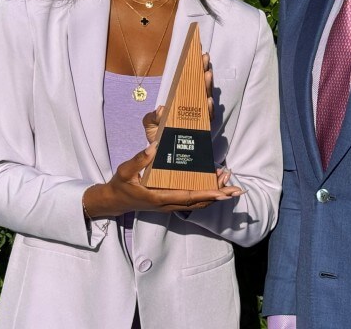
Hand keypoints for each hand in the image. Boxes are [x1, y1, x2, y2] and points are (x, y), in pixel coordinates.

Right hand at [83, 142, 241, 217]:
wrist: (114, 201)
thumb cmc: (121, 185)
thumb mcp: (126, 171)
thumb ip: (139, 159)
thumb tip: (155, 146)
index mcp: (159, 197)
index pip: (188, 197)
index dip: (207, 194)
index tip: (223, 192)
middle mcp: (168, 203)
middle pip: (198, 202)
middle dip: (218, 196)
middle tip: (237, 189)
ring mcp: (170, 203)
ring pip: (197, 202)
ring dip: (214, 193)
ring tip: (229, 182)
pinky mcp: (170, 200)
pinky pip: (192, 198)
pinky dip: (205, 192)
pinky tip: (214, 182)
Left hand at [142, 52, 213, 142]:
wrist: (163, 156)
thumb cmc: (158, 137)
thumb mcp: (150, 124)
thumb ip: (152, 117)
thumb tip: (161, 109)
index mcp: (182, 102)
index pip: (190, 83)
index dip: (195, 69)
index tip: (198, 53)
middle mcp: (193, 108)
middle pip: (200, 87)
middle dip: (203, 72)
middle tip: (204, 57)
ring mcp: (199, 118)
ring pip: (206, 99)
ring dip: (207, 86)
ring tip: (207, 73)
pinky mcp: (202, 130)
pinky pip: (207, 119)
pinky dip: (209, 110)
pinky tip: (209, 101)